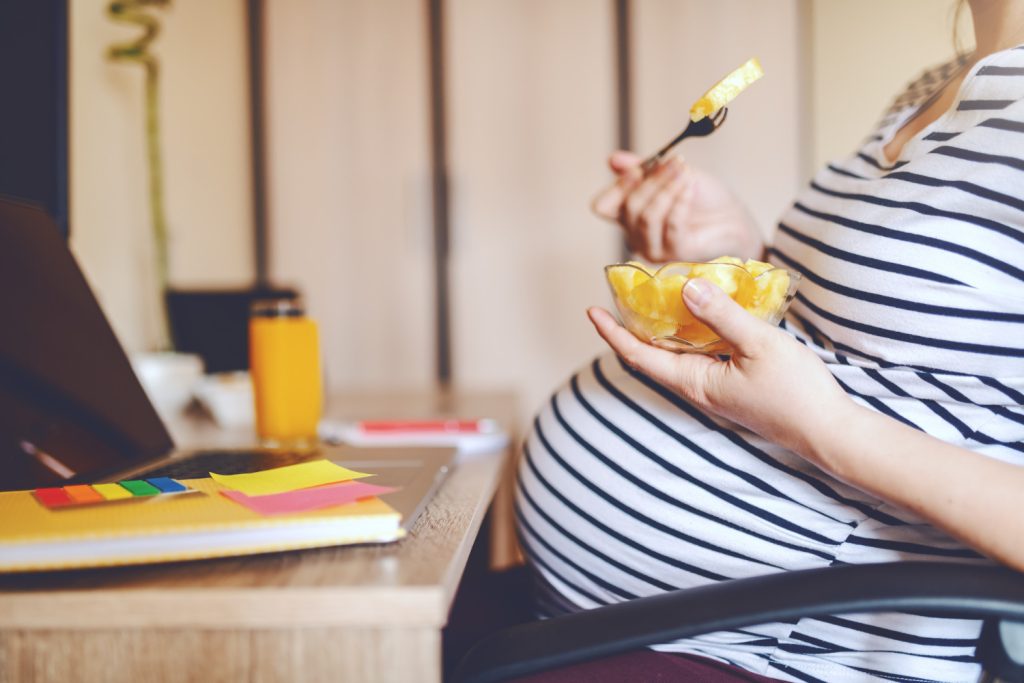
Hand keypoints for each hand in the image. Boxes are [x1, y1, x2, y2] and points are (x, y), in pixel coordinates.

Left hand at [587, 279, 853, 461]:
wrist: (829, 431)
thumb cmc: (796, 392)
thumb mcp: (760, 344)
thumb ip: (722, 316)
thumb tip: (688, 288)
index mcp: (694, 382)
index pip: (639, 355)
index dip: (613, 333)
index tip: (592, 309)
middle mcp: (697, 387)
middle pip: (653, 354)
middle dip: (634, 324)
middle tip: (626, 291)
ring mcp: (715, 387)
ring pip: (677, 354)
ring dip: (663, 327)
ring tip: (658, 296)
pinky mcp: (733, 384)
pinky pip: (701, 354)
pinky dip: (692, 332)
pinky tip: (703, 313)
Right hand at [591, 151, 763, 262]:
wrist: (735, 219)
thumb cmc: (703, 200)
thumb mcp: (672, 175)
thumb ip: (644, 169)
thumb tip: (613, 159)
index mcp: (629, 217)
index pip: (602, 207)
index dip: (617, 186)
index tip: (639, 167)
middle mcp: (636, 237)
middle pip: (628, 207)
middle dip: (651, 180)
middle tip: (675, 162)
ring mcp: (656, 249)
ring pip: (647, 217)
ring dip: (667, 188)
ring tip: (685, 171)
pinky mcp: (678, 253)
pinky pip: (671, 224)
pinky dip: (680, 200)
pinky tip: (690, 186)